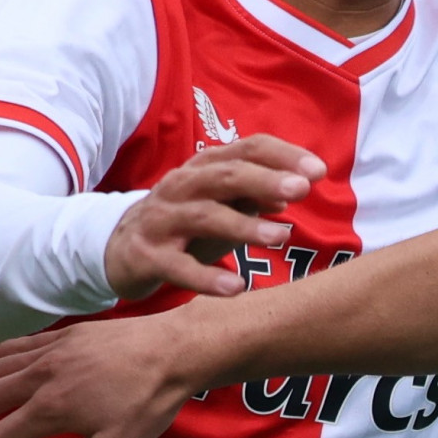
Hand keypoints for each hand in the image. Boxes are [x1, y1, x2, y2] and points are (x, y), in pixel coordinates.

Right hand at [101, 135, 321, 302]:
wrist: (119, 250)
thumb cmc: (185, 225)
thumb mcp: (223, 206)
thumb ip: (256, 196)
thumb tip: (297, 186)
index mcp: (203, 169)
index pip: (245, 150)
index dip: (281, 156)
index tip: (318, 170)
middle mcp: (181, 187)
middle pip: (224, 176)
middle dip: (264, 180)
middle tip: (301, 190)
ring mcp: (161, 221)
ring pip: (204, 216)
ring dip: (244, 226)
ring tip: (281, 237)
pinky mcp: (147, 256)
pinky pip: (178, 267)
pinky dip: (207, 277)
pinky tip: (236, 288)